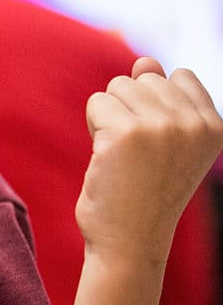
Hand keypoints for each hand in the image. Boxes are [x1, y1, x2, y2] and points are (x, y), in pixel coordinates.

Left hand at [68, 57, 222, 304]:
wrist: (129, 243)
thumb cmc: (143, 192)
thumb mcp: (163, 142)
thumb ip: (159, 98)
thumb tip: (146, 61)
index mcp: (214, 126)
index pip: (177, 76)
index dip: (153, 104)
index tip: (156, 145)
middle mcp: (194, 124)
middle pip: (142, 79)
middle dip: (128, 110)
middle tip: (134, 155)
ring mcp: (163, 126)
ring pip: (117, 87)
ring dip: (108, 118)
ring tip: (121, 156)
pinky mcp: (127, 133)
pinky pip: (97, 103)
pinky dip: (93, 126)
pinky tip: (106, 158)